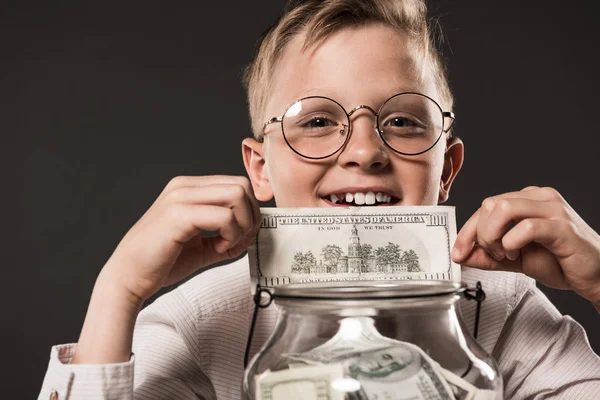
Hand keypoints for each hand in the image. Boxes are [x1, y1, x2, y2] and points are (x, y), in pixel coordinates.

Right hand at [103, 175, 260, 302]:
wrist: (129, 277)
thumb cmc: (161, 261)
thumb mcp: (201, 246)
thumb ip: (226, 237)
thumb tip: (251, 236)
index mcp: (188, 188)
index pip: (237, 184)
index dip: (250, 210)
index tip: (243, 235)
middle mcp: (184, 187)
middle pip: (242, 186)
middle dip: (251, 216)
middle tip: (240, 239)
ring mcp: (180, 198)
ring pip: (237, 195)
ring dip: (242, 224)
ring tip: (226, 244)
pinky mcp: (178, 215)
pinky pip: (224, 217)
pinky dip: (230, 235)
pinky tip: (216, 248)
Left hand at [452, 186, 599, 308]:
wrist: (596, 276)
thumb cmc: (560, 262)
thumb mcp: (514, 259)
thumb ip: (487, 256)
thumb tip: (461, 255)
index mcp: (527, 200)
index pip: (486, 206)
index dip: (467, 230)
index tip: (457, 252)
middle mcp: (539, 197)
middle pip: (490, 203)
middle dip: (481, 233)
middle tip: (493, 253)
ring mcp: (552, 209)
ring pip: (504, 208)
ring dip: (494, 235)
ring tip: (505, 253)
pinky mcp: (562, 226)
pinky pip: (526, 227)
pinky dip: (512, 243)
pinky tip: (518, 255)